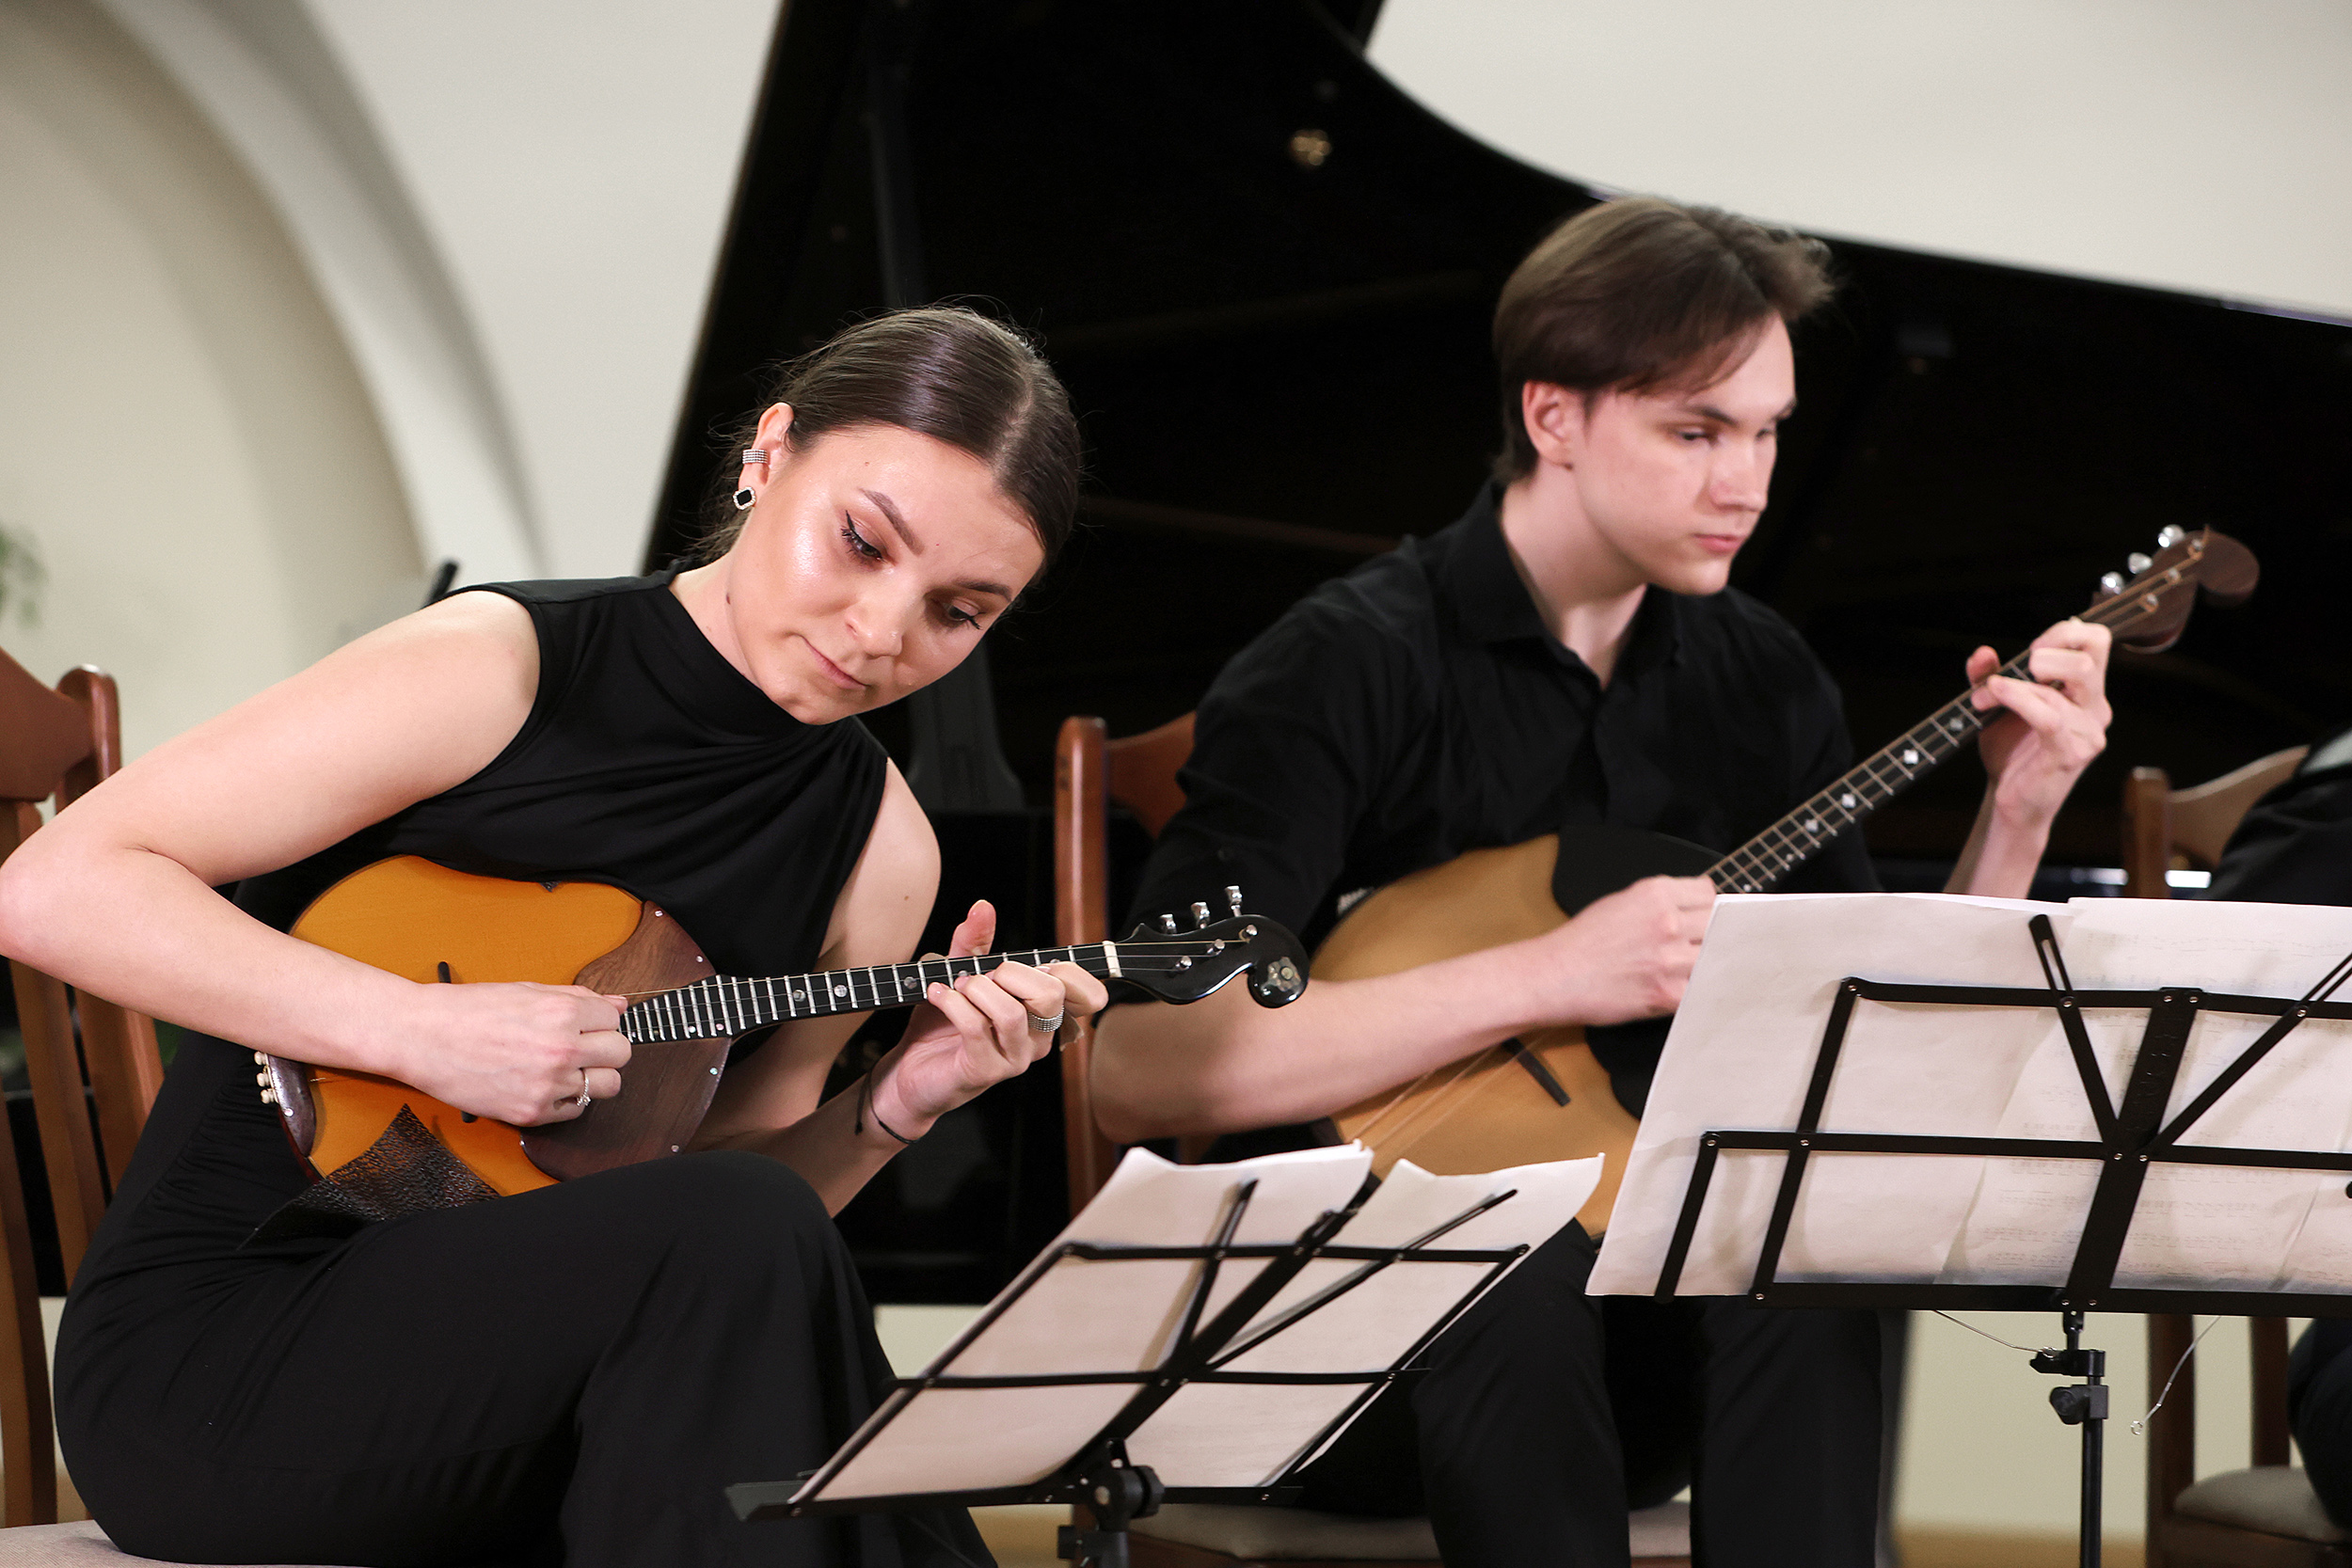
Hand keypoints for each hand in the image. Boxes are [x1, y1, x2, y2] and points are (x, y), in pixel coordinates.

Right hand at [389, 981, 630, 1125]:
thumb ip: (578, 998)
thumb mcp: (527, 991)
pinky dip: (567, 1099)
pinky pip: (576, 1110)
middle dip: (605, 1047)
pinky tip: (546, 1084)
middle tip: (582, 1045)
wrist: (421, 1037)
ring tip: (566, 1067)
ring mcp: (547, 1084)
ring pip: (608, 1086)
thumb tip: (618, 1003)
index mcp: (561, 1013)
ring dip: (593, 1076)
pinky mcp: (531, 1112)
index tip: (586, 1024)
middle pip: (621, 1054)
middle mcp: (560, 1049)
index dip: (600, 1020)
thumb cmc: (467, 1010)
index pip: (616, 1019)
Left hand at [868, 900, 1111, 1136]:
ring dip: (976, 989)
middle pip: (1050, 995)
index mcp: (1043, 1014)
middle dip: (1010, 973)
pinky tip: (937, 995)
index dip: (1065, 970)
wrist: (912, 1072)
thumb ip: (974, 943)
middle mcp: (1038, 1038)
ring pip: (1011, 1013)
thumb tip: (983, 907)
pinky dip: (952, 1002)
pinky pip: (976, 1027)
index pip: (1085, 992)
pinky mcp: (986, 1071)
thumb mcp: (960, 975)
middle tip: (980, 976)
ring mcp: (1015, 1058)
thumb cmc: (942, 1026)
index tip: (1018, 964)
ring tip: (957, 986)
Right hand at [1538, 874, 1714, 1026]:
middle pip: (1720, 923)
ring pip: (1717, 956)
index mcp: (1656, 893)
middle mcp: (1668, 921)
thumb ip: (1661, 902)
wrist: (1555, 976)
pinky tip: (1679, 988)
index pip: (1709, 892)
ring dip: (1705, 963)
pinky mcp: (1670, 993)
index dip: (1705, 906)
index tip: (1701, 917)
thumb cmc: (1582, 942)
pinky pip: (1703, 989)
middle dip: (1709, 934)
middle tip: (1693, 946)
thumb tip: (1694, 909)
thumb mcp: (1621, 901)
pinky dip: (1696, 990)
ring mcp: (1671, 959)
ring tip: (1684, 969)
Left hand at [1968, 617, 2111, 831]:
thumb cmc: (2011, 751)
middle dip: (2051, 646)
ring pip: (2069, 681)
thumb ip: (1988, 677)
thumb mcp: (1997, 707)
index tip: (2030, 649)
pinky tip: (1995, 696)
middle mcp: (2095, 708)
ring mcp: (2088, 731)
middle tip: (2021, 664)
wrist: (2010, 802)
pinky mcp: (2071, 752)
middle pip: (2092, 653)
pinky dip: (2019, 698)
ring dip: (2017, 682)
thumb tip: (1982, 652)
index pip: (2096, 640)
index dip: (2065, 631)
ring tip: (1984, 696)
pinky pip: (2050, 715)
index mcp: (2085, 692)